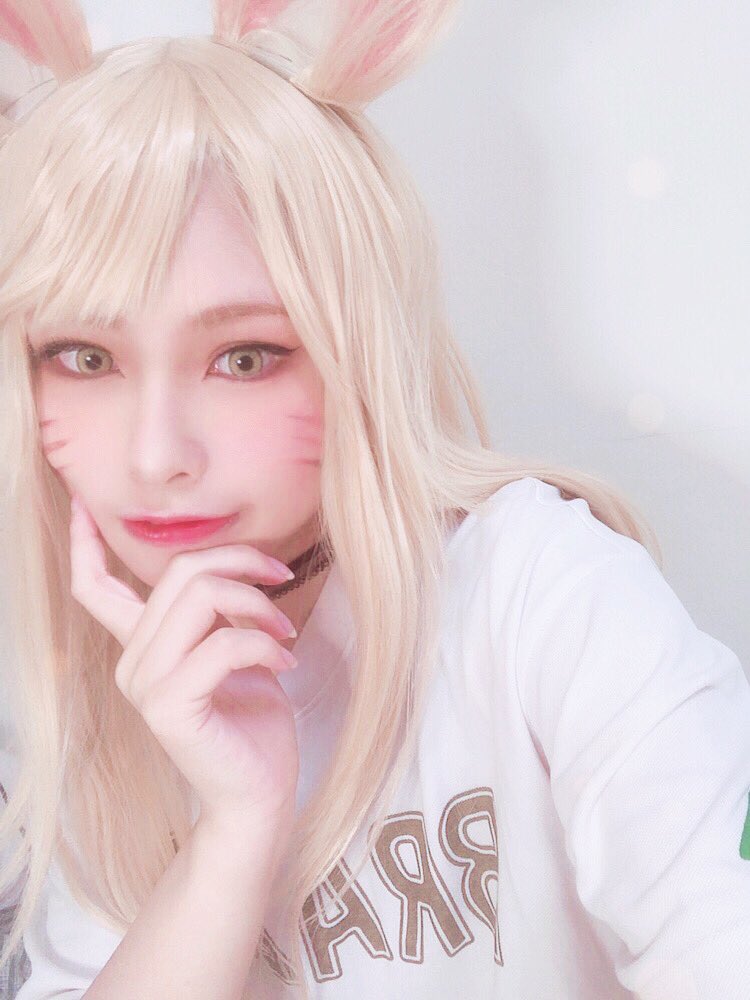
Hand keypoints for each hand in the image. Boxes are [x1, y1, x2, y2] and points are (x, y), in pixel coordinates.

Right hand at [68, 494, 300, 825]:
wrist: (259, 794)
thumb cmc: (253, 724)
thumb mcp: (232, 652)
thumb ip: (214, 614)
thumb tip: (225, 568)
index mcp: (142, 646)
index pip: (95, 586)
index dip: (86, 541)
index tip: (83, 499)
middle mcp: (133, 661)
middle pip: (176, 572)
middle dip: (239, 562)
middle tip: (282, 580)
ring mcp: (145, 685)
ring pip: (200, 597)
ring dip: (256, 604)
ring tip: (285, 634)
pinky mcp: (169, 707)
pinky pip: (223, 643)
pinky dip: (264, 645)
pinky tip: (285, 665)